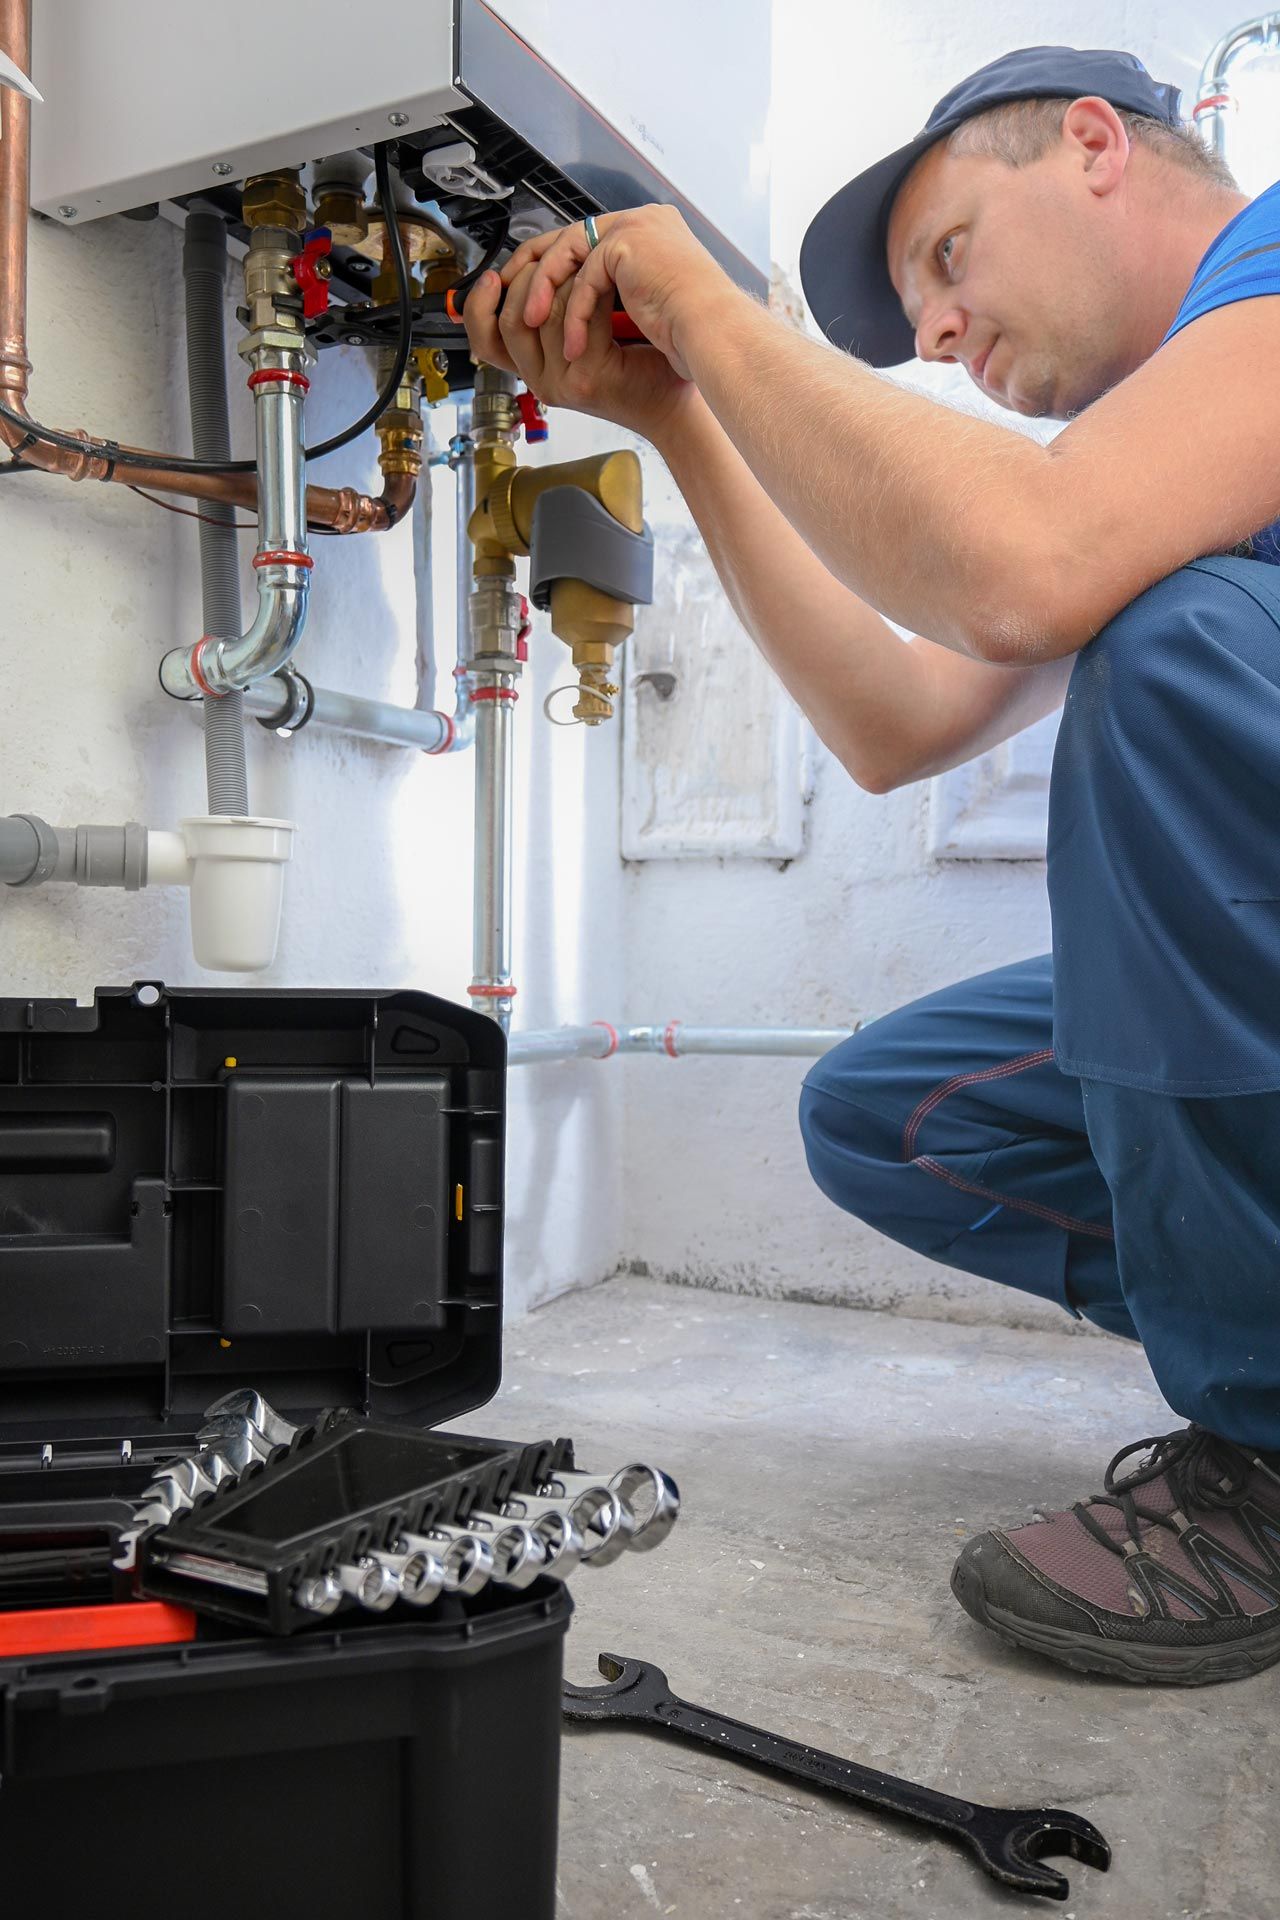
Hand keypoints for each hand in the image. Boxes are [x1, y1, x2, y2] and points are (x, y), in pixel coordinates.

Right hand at [463, 258, 693, 442]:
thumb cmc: (638, 369)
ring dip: (564, 278)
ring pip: (542, 312)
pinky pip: (575, 316)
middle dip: (527, 280)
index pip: (487, 338)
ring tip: (587, 263)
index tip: (495, 276)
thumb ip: (554, 314)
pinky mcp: (588, 376)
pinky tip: (605, 277)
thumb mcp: (581, 339)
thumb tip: (532, 267)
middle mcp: (543, 381)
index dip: (481, 304)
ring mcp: (564, 381)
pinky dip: (588, 288)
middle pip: (510, 321)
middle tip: (552, 257)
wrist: (674, 403)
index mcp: (535, 371)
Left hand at [505, 205, 737, 378]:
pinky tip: (571, 347)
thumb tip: (568, 311)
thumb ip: (608, 299)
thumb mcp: (640, 312)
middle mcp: (639, 222)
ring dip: (544, 295)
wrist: (716, 341)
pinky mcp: (627, 243)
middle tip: (510, 302)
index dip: (548, 268)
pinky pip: (584, 277)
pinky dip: (573, 315)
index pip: (582, 241)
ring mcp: (633, 227)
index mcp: (644, 235)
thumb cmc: (691, 338)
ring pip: (565, 254)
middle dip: (531, 274)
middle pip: (564, 239)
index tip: (524, 295)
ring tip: (532, 328)